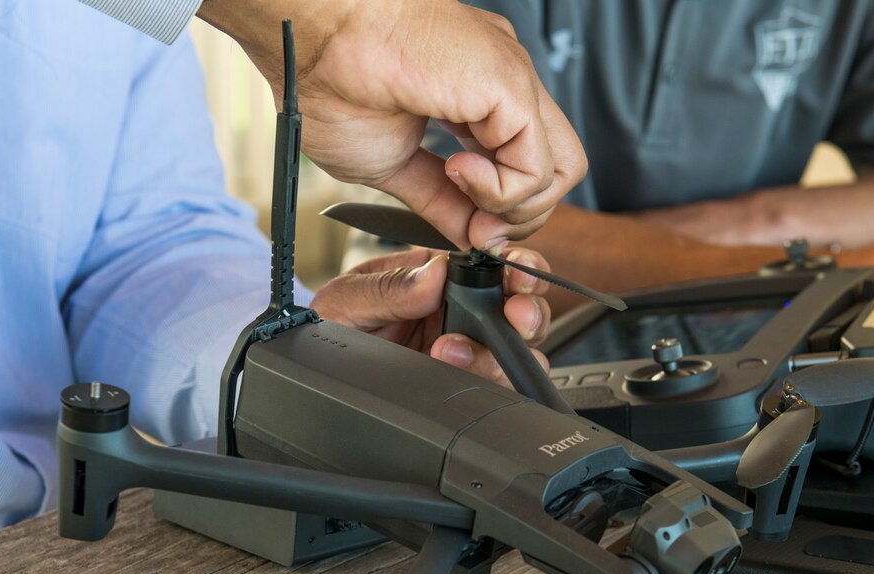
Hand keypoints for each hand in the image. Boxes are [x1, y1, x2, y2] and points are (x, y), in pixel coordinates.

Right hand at [198, 0, 586, 250]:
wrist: (311, 39)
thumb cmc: (332, 78)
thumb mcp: (392, 165)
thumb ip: (438, 200)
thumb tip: (471, 234)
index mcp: (477, 96)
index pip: (525, 167)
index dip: (501, 210)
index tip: (465, 228)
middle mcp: (503, 86)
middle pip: (557, 169)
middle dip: (520, 216)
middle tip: (475, 225)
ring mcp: (512, 83)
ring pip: (563, 170)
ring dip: (513, 207)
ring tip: (460, 188)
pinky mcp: (511, 87)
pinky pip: (536, 169)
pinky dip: (499, 192)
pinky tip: (456, 171)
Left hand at [310, 247, 551, 386]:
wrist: (307, 370)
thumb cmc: (327, 324)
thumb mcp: (349, 299)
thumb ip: (392, 288)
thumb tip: (436, 272)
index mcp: (438, 276)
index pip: (493, 265)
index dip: (516, 266)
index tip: (517, 274)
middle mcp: (459, 311)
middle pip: (518, 307)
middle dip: (527, 311)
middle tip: (516, 316)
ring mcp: (462, 349)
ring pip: (514, 351)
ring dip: (500, 352)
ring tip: (453, 351)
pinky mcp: (459, 383)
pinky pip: (494, 385)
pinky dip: (492, 384)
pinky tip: (460, 374)